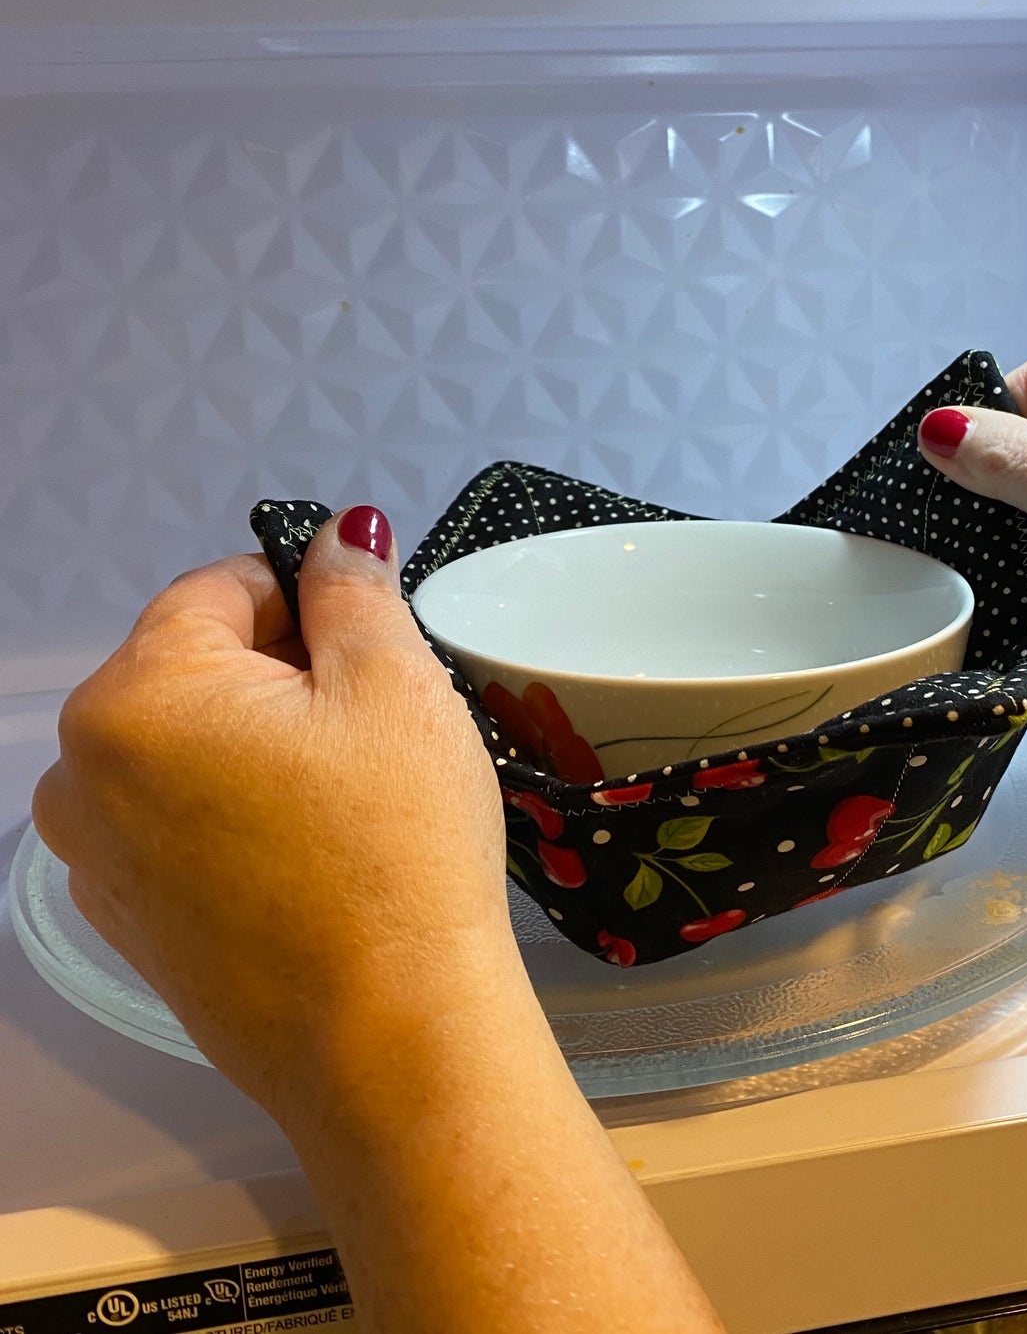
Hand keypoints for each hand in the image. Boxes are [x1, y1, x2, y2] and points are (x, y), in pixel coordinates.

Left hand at [31, 509, 517, 1127]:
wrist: (389, 1038)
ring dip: (261, 743)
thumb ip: (352, 590)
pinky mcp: (132, 927)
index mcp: (133, 698)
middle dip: (284, 671)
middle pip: (193, 669)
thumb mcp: (395, 687)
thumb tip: (339, 533)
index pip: (217, 589)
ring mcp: (97, 861)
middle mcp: (82, 774)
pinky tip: (314, 853)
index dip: (306, 592)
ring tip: (351, 793)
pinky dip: (239, 813)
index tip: (372, 630)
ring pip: (187, 749)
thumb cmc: (398, 848)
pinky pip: (181, 825)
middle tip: (378, 719)